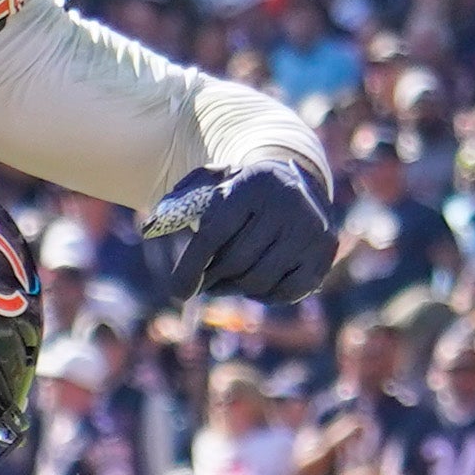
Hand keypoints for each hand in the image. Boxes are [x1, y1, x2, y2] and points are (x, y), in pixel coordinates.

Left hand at [143, 159, 335, 306]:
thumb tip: (150, 229)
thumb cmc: (237, 192)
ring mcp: (310, 227)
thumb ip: (178, 203)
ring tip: (227, 279)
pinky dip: (265, 294)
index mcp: (251, 183)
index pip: (213, 235)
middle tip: (203, 282)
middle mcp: (287, 202)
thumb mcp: (207, 186)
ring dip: (236, 288)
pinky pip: (285, 292)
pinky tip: (257, 281)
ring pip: (258, 282)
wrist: (290, 180)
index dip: (191, 268)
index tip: (178, 292)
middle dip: (212, 279)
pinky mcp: (324, 250)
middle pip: (235, 263)